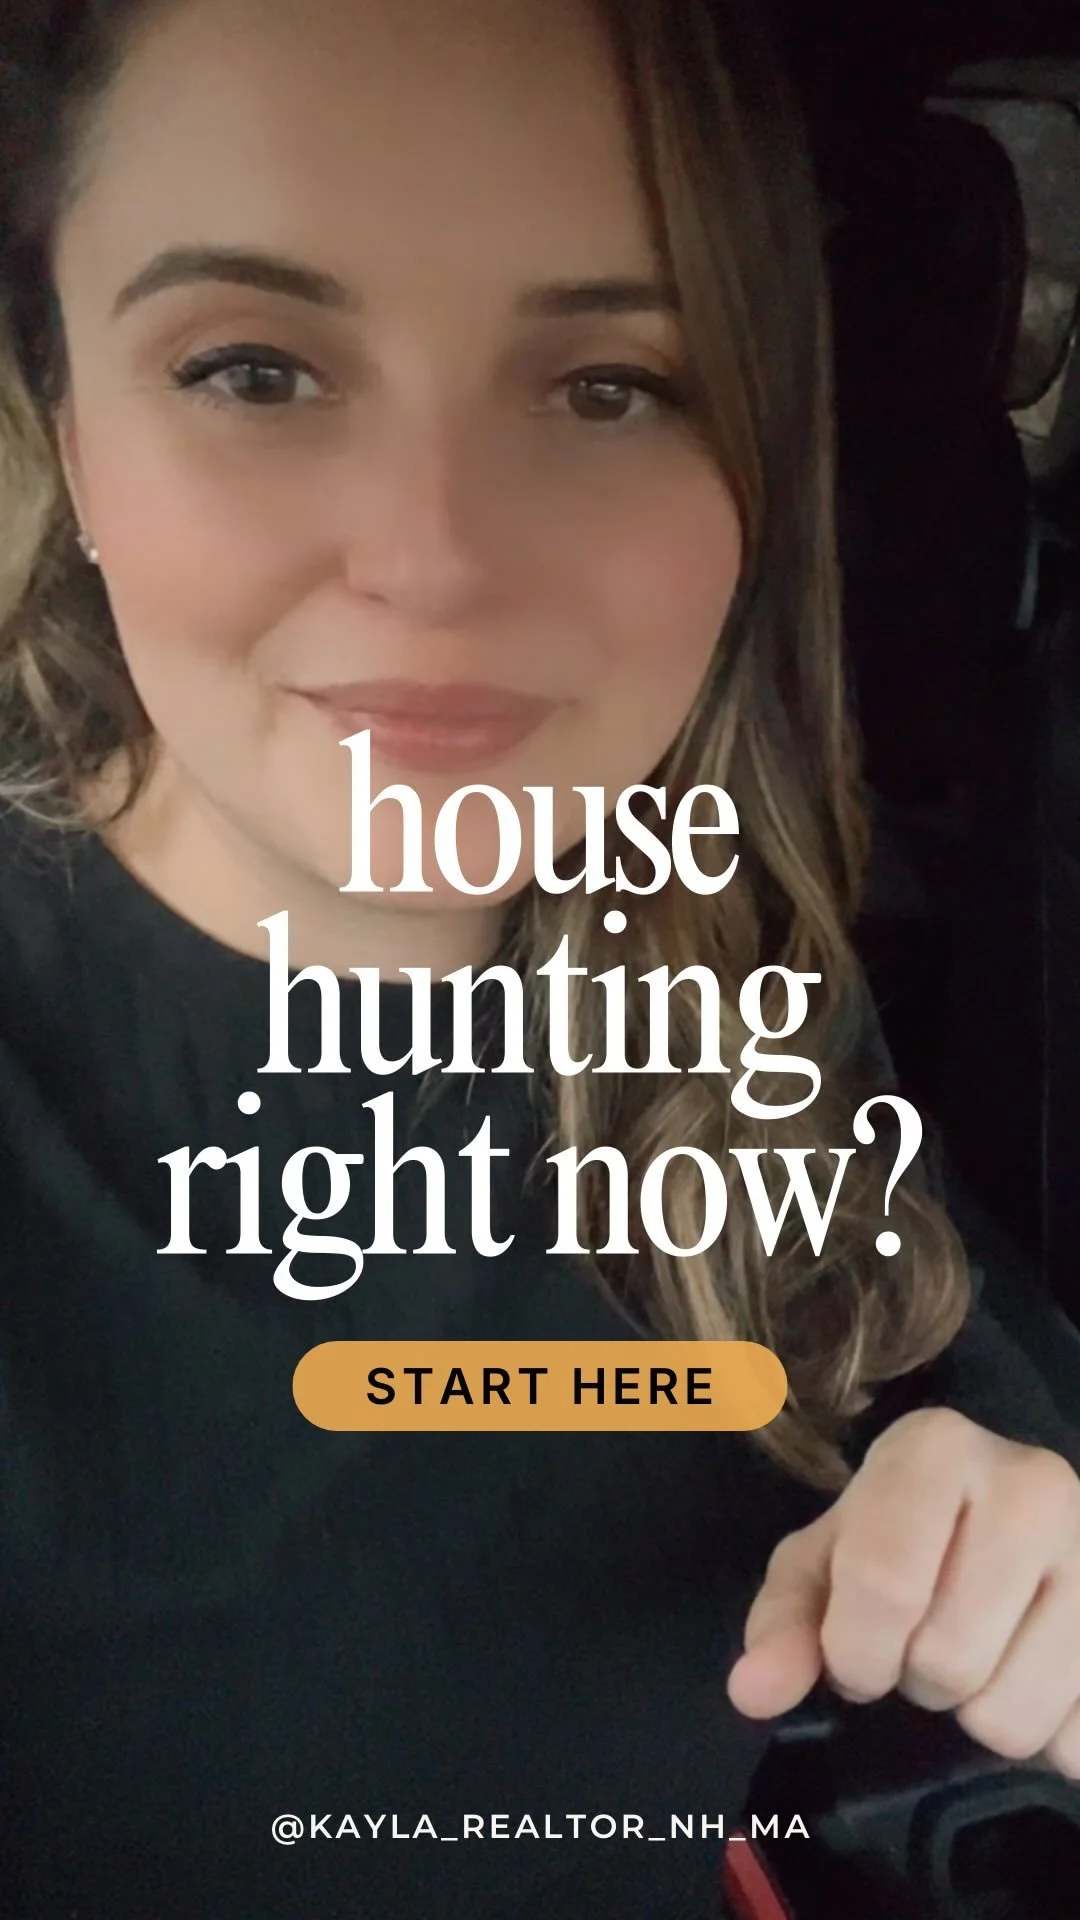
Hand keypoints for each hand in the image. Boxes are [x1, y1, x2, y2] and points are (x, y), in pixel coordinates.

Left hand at [727, 1407, 1079, 1775]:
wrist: (1004, 1516)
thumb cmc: (897, 1534)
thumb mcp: (823, 1561)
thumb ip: (782, 1623)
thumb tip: (752, 1691)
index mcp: (937, 1449)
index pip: (884, 1582)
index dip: (856, 1649)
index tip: (856, 1655)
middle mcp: (1032, 1483)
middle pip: (948, 1657)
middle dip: (916, 1680)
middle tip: (923, 1644)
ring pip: (1013, 1712)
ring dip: (976, 1715)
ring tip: (976, 1658)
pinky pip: (1074, 1737)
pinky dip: (1042, 1737)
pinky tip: (1027, 1679)